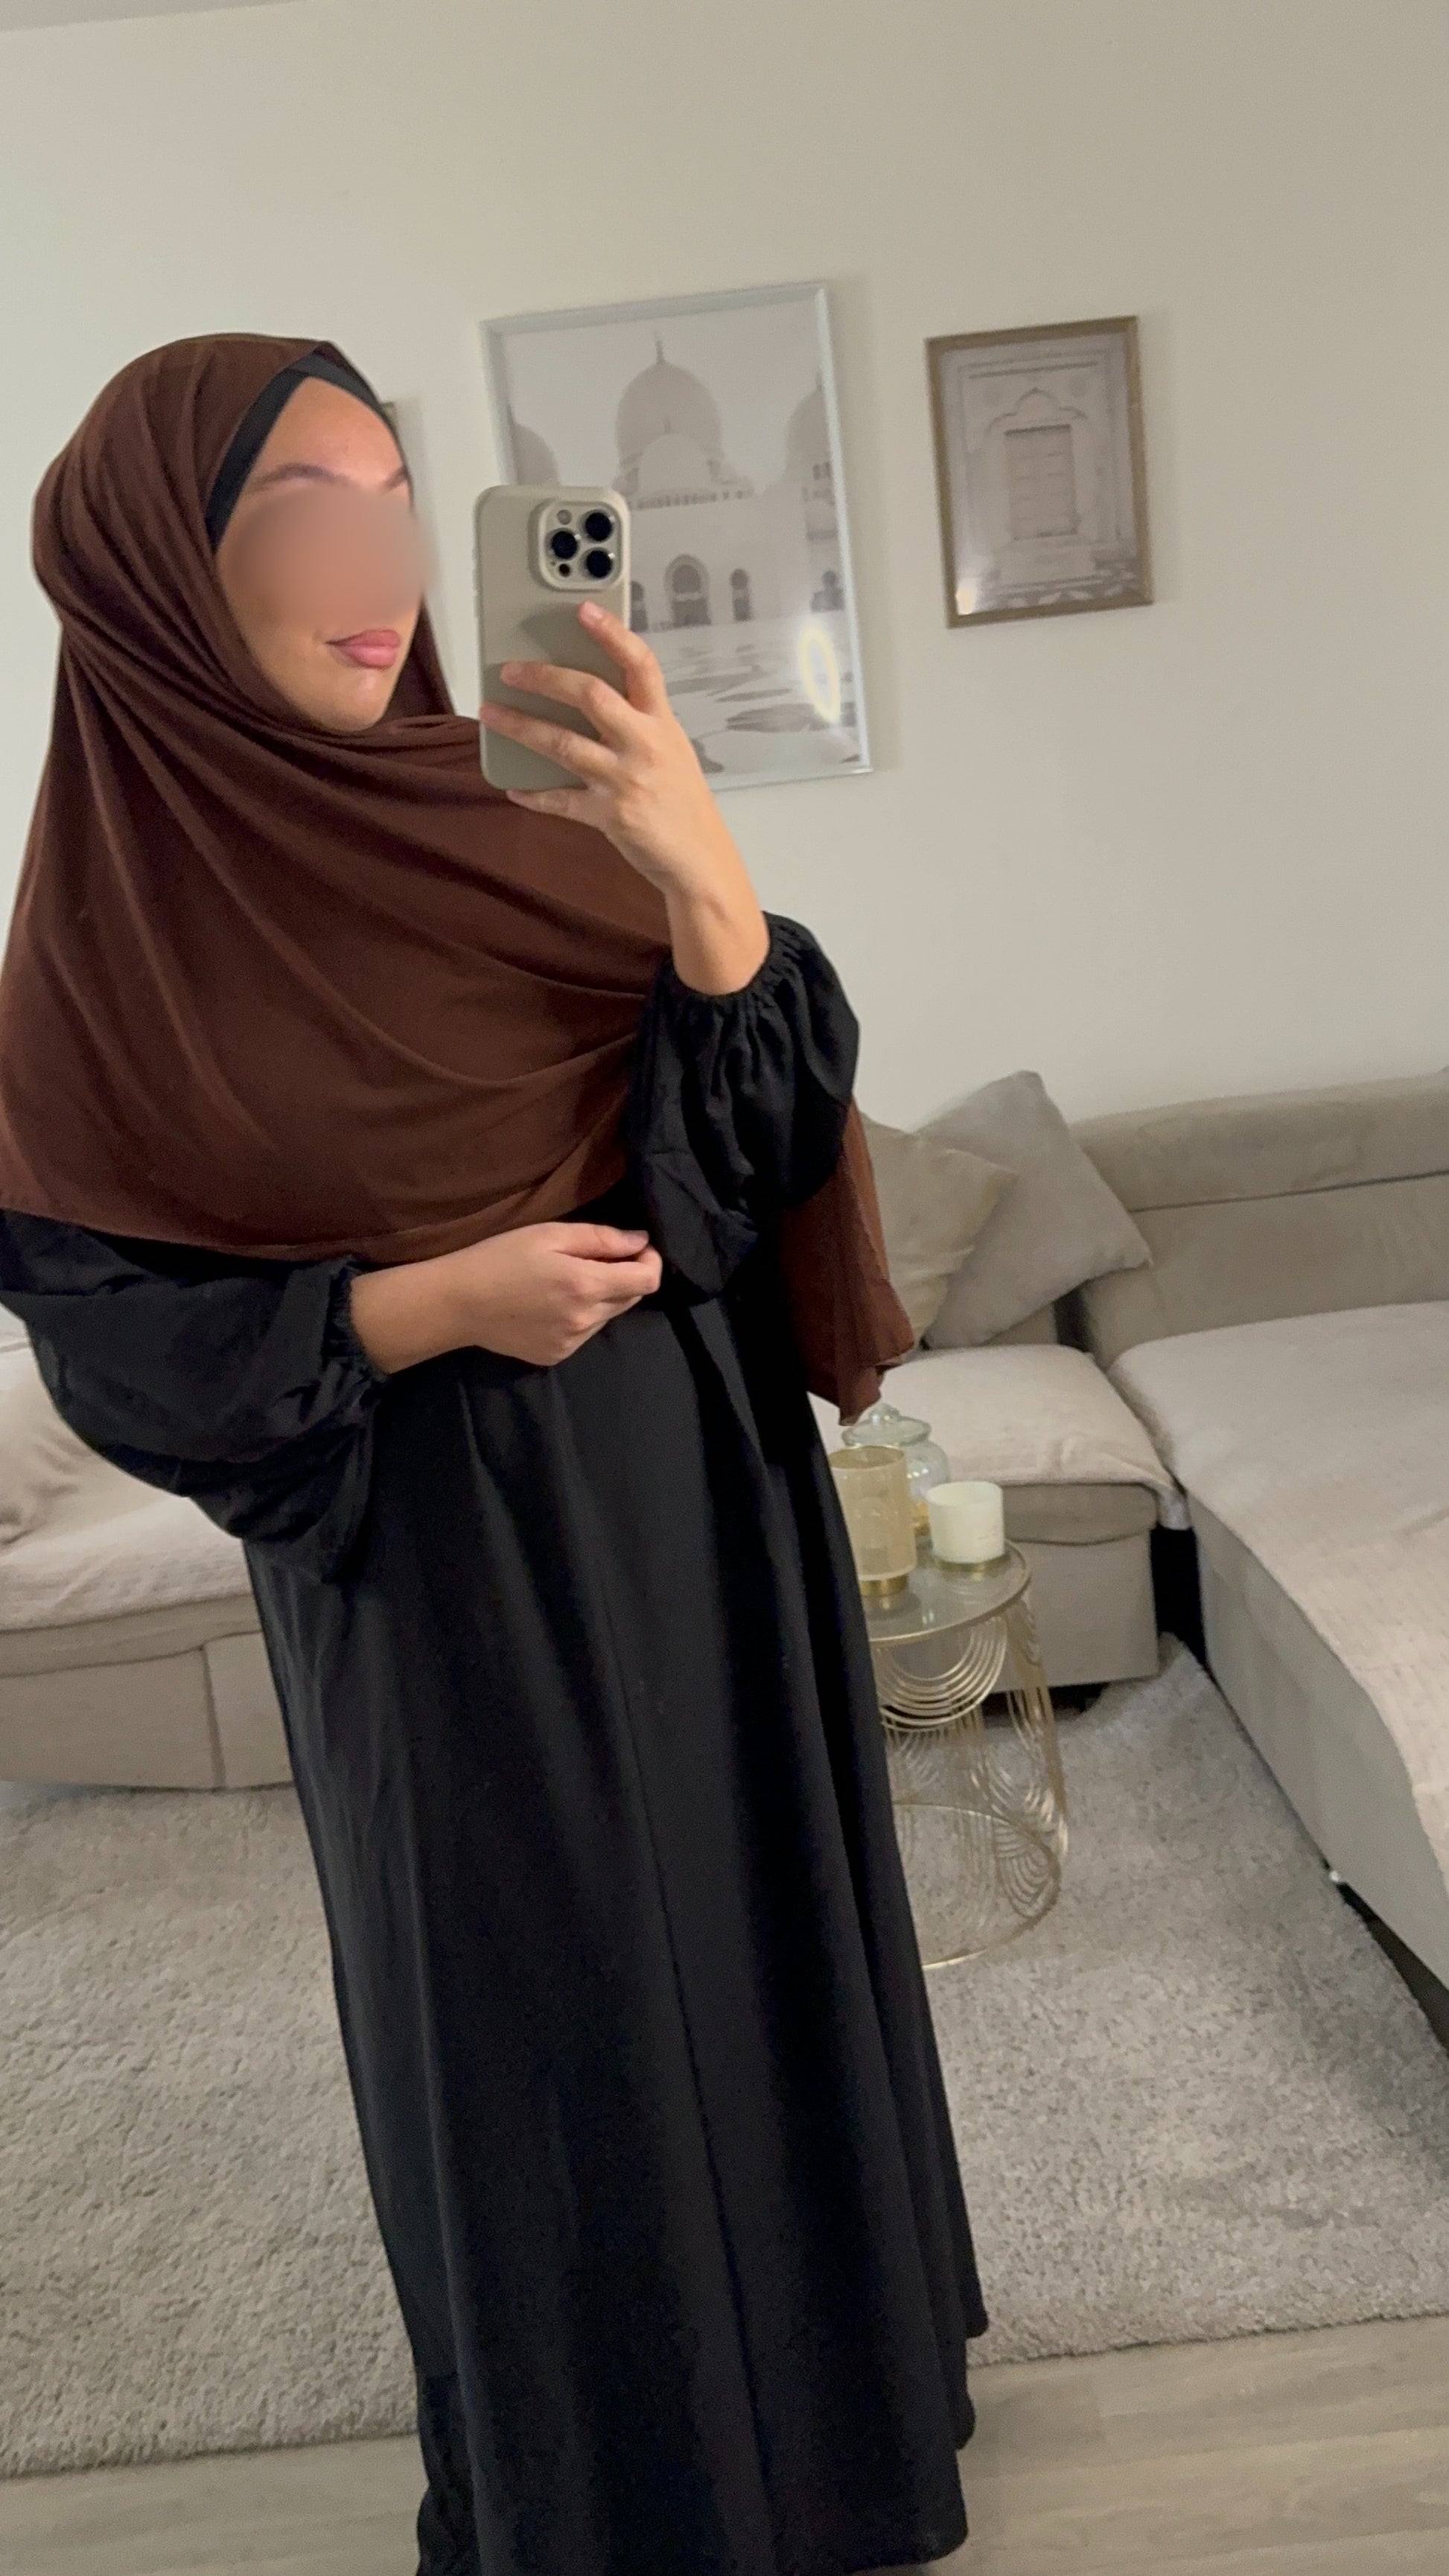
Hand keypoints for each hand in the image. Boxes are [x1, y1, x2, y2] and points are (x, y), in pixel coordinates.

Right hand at [447, 1219, 662, 1365]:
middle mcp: (585, 1320)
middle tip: (597, 1258)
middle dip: (627, 1276)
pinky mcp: (557, 1355)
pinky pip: (586, 1332)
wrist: (458, 1303)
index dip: (650, 1260)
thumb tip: (640, 1241)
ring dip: (603, 1296)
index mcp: (586, 1286)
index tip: (637, 1247)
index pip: (648, 1280)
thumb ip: (601, 1239)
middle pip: (633, 1298)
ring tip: (568, 1281)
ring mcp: (572, 1343)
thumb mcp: (549, 1235)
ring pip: (609, 1316)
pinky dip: (582, 1316)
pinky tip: (552, 1304)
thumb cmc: (500, 1258)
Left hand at [479, 600, 743, 900]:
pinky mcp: (609, 816)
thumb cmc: (682, 801)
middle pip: (589, 695)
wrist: (700, 858)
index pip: (640, 665)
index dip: (612, 634)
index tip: (583, 610)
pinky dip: (533, 794)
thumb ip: (636, 721)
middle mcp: (644, 745)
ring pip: (562, 743)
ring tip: (491, 713)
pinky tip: (513, 786)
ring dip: (520, 726)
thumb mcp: (671, 749)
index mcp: (662, 722)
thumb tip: (584, 695)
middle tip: (510, 669)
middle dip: (544, 677)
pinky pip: (559, 800)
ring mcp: (625, 780)